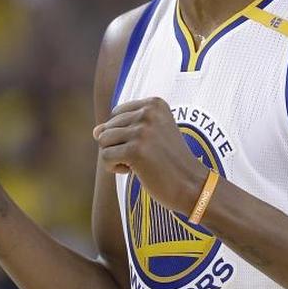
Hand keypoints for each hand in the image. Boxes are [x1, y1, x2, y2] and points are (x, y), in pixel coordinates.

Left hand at [93, 97, 208, 213]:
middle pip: (108, 127)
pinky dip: (115, 168)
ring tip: (137, 163)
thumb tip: (95, 132)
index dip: (125, 134)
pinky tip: (135, 171)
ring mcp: (142, 131)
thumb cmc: (169, 161)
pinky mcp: (135, 150)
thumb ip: (120, 128)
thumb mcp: (149, 137)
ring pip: (103, 140)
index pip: (116, 114)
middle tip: (144, 157)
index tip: (146, 145)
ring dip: (115, 156)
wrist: (192, 185)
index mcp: (155, 103)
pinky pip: (105, 157)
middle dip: (119, 146)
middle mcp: (148, 112)